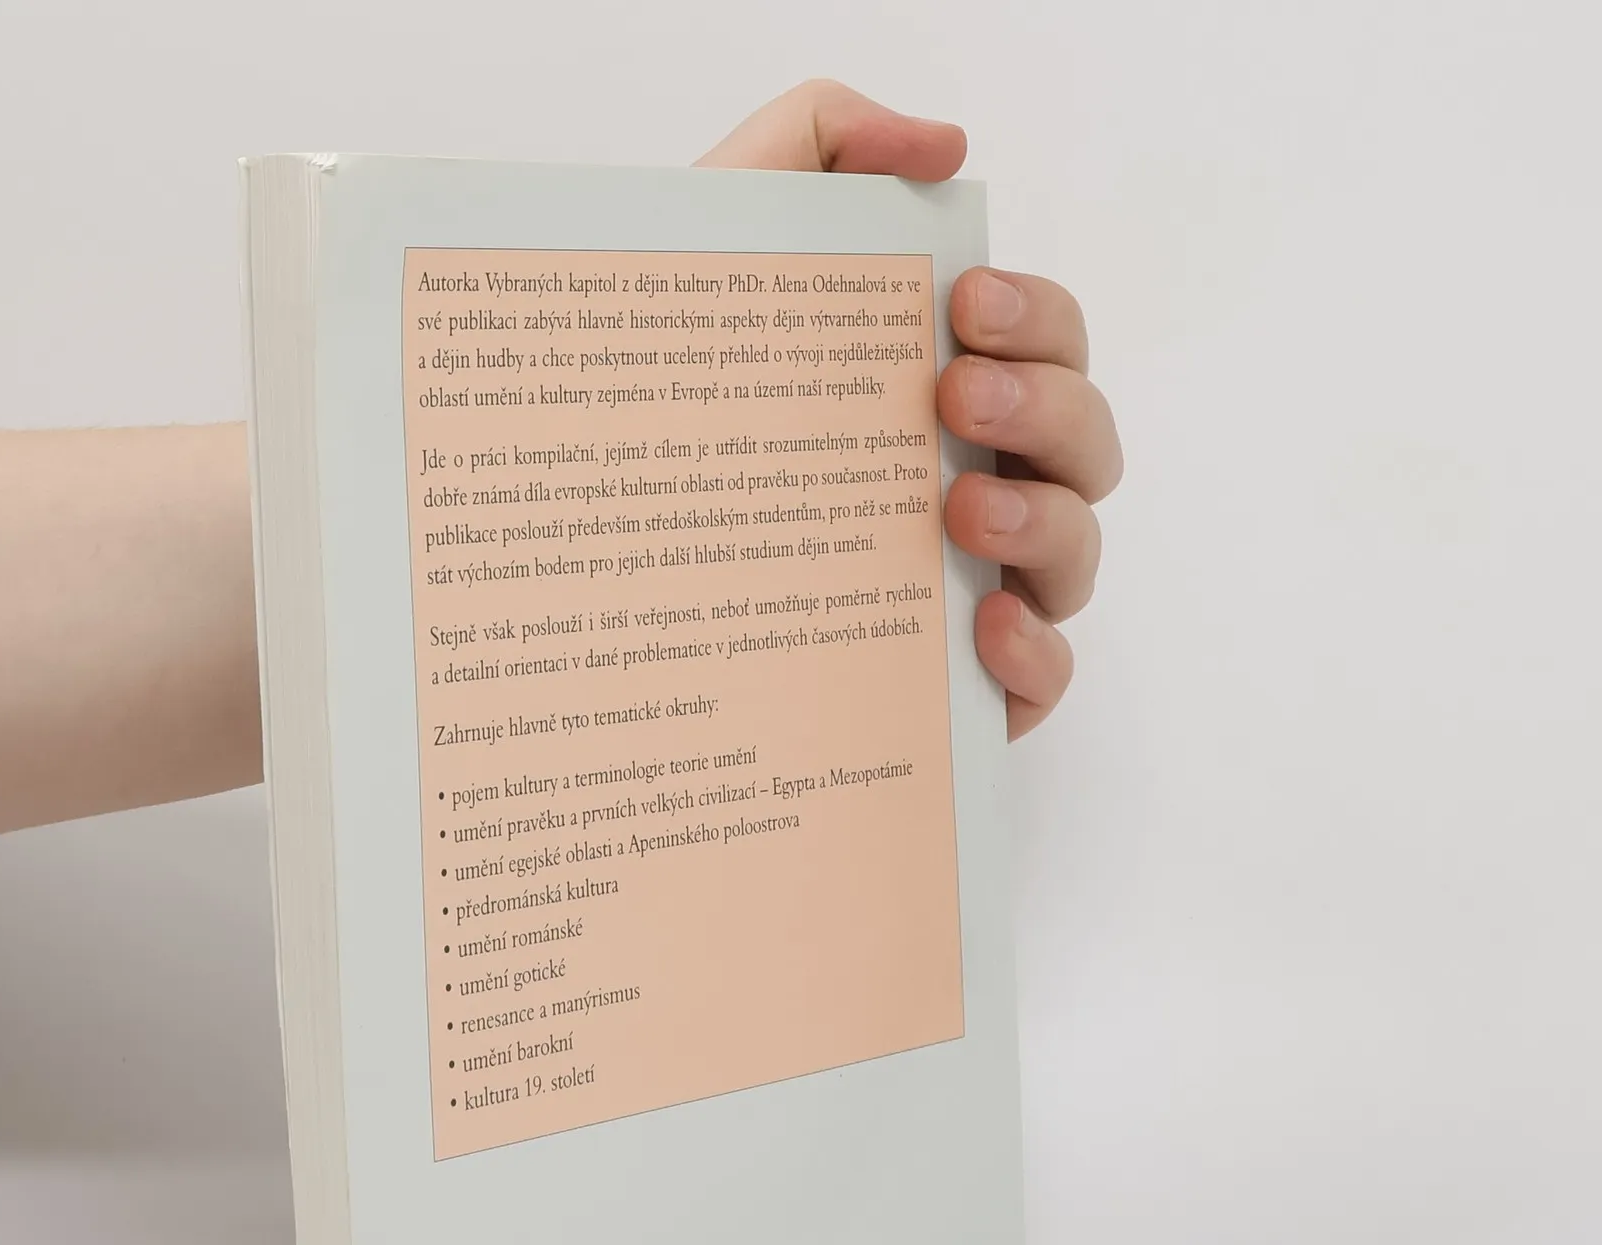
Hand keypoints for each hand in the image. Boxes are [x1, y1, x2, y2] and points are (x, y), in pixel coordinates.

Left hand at [698, 81, 1122, 737]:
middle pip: (1084, 443)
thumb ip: (819, 144)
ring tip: (959, 505)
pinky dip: (1034, 652)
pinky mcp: (953, 693)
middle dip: (1044, 404)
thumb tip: (943, 147)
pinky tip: (982, 624)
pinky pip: (1041, 681)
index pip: (1047, 344)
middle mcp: (974, 482)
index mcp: (939, 390)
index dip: (1037, 316)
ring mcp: (972, 589)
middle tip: (951, 393)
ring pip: (1078, 555)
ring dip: (1044, 520)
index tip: (963, 303)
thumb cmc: (663, 395)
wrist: (567, 551)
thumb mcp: (718, 237)